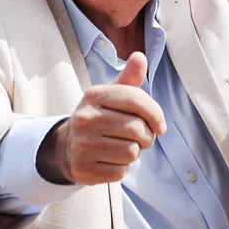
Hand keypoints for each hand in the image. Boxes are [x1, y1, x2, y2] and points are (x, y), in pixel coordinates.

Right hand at [38, 52, 165, 184]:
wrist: (67, 146)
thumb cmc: (100, 117)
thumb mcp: (112, 95)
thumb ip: (129, 77)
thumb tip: (140, 56)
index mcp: (94, 95)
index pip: (136, 99)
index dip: (156, 113)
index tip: (160, 126)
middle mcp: (85, 118)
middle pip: (137, 129)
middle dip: (146, 137)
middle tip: (140, 138)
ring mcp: (81, 145)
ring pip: (131, 152)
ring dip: (134, 153)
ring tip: (123, 147)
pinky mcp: (83, 169)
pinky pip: (120, 172)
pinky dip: (122, 168)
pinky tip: (110, 160)